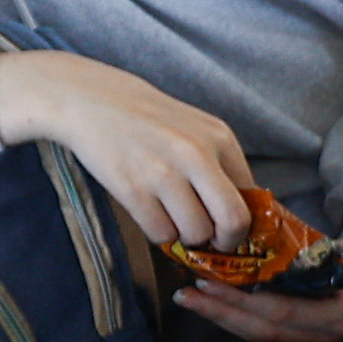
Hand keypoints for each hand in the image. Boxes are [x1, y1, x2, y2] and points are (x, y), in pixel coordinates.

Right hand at [0, 48, 253, 249]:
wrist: (91, 100)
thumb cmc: (148, 119)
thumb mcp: (196, 129)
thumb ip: (220, 165)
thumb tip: (242, 215)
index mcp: (220, 138)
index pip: (251, 196)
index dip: (243, 219)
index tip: (230, 227)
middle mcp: (196, 155)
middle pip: (233, 221)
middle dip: (226, 241)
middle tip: (212, 241)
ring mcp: (163, 173)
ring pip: (196, 233)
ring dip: (187, 237)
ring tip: (174, 219)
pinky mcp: (133, 189)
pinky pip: (161, 233)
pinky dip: (160, 234)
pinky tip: (152, 215)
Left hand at [174, 238, 342, 341]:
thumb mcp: (336, 253)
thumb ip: (298, 261)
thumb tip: (247, 254)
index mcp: (339, 316)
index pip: (279, 312)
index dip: (239, 300)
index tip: (207, 281)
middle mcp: (331, 338)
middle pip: (264, 332)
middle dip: (221, 313)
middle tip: (187, 295)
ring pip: (264, 338)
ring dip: (225, 319)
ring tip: (195, 300)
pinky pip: (271, 336)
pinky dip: (242, 321)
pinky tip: (220, 308)